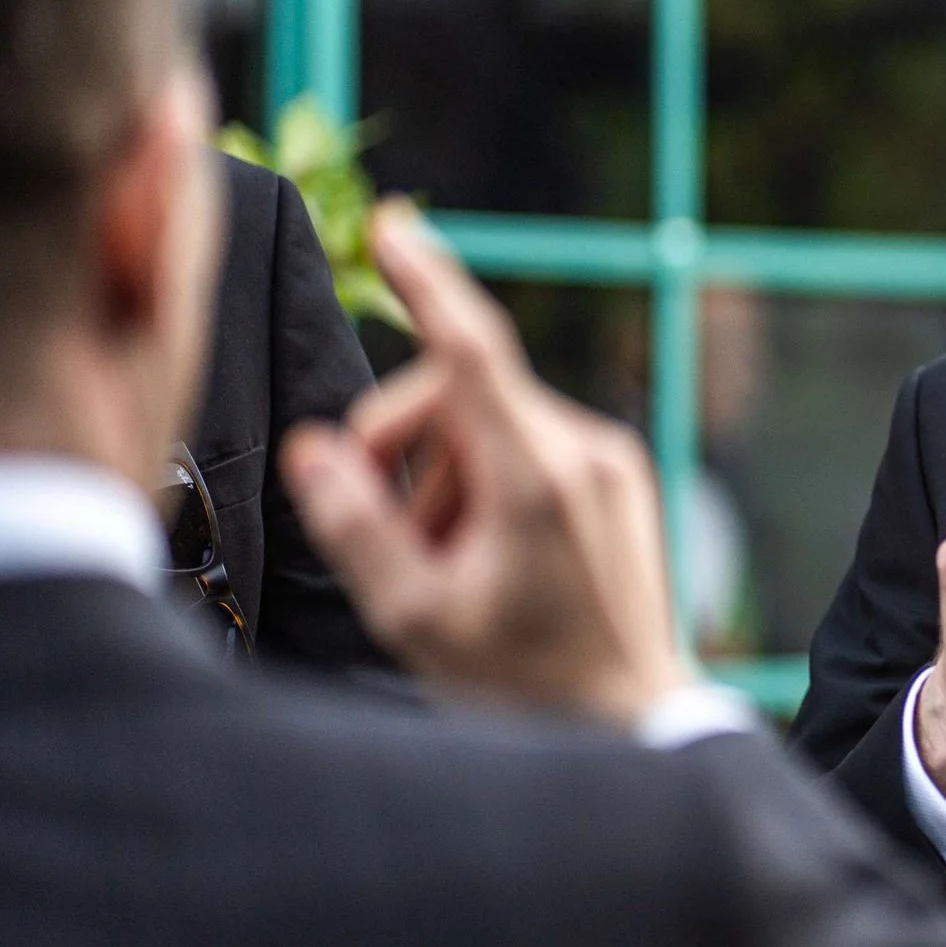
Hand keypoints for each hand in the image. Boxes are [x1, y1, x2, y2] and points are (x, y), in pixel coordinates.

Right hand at [280, 201, 693, 725]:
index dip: (427, 283)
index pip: (470, 353)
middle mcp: (584, 449)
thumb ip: (356, 524)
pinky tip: (490, 557)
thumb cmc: (522, 682)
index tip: (392, 227)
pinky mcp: (618, 472)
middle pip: (454, 396)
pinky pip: (527, 444)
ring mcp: (609, 457)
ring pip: (486, 422)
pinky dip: (488, 483)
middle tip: (390, 540)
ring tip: (452, 568)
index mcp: (537, 479)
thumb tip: (316, 448)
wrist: (629, 719)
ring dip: (444, 479)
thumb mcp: (416, 616)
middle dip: (402, 451)